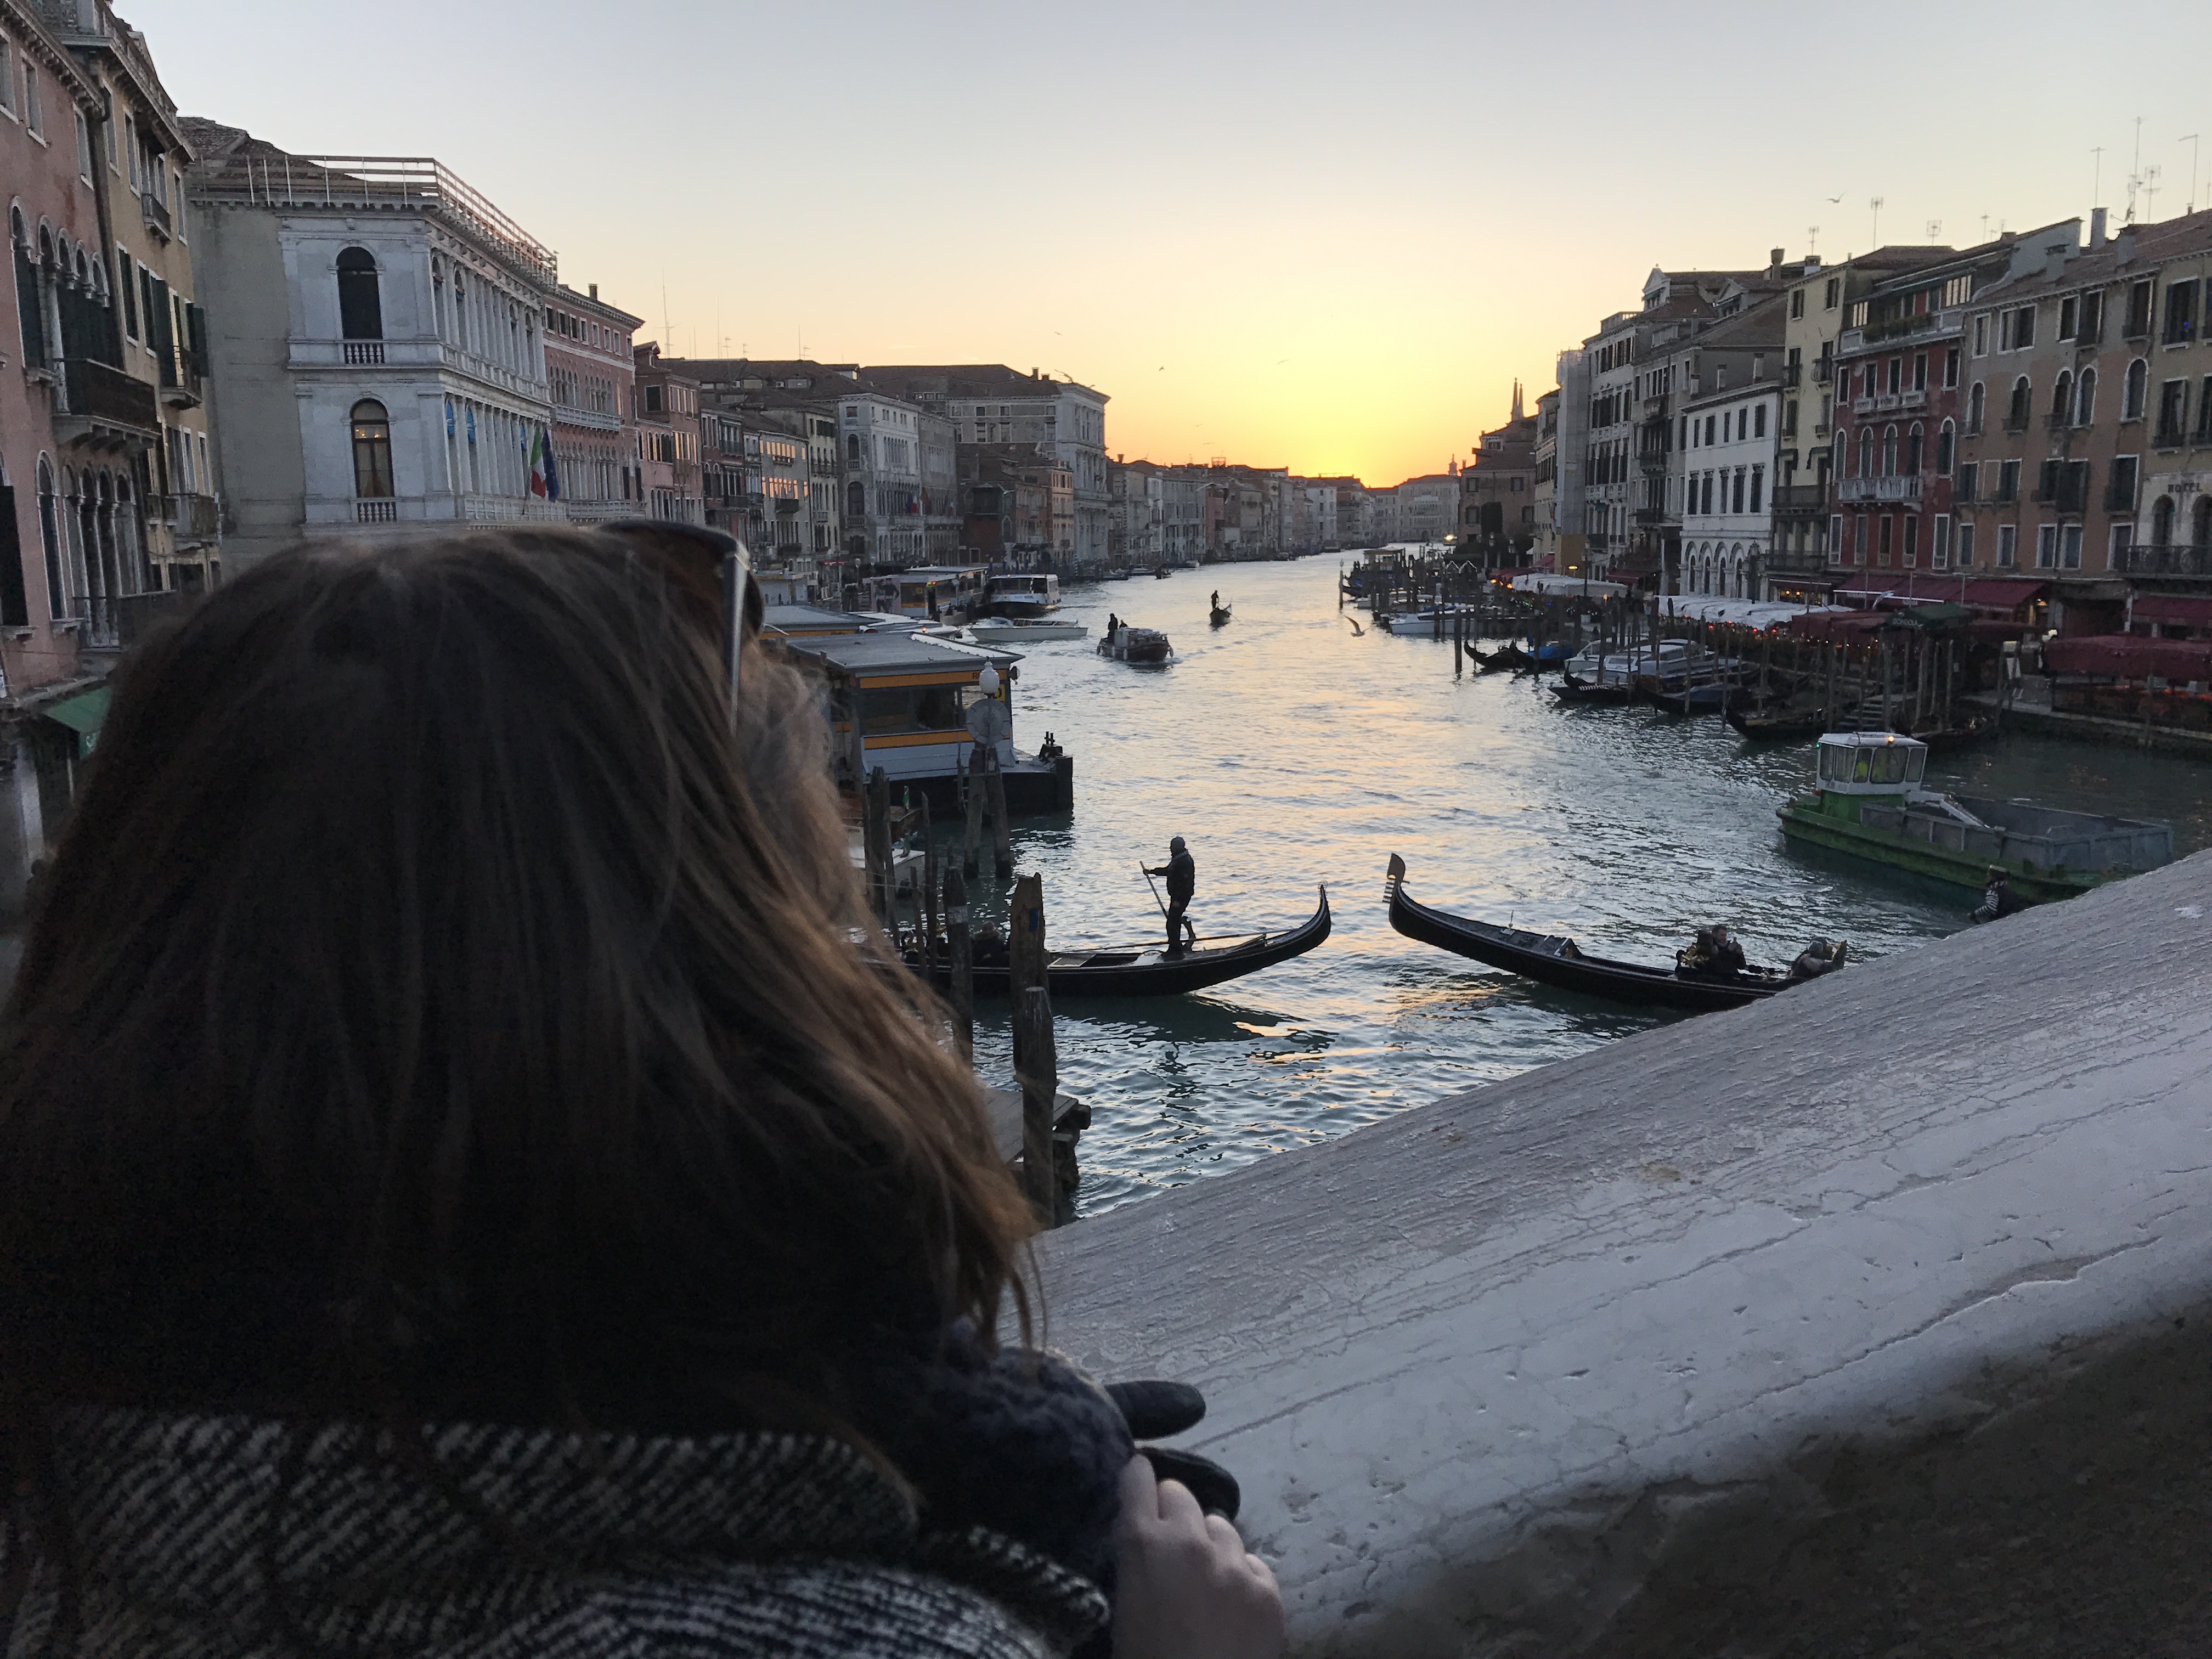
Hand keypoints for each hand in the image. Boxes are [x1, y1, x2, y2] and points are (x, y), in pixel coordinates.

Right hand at [1112, 1455, 1283, 1658]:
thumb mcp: (1124, 1608)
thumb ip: (1136, 1562)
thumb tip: (1146, 1538)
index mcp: (1143, 1545)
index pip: (1138, 1478)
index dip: (1138, 1479)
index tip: (1139, 1480)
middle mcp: (1189, 1541)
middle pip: (1181, 1495)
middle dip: (1173, 1513)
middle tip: (1169, 1544)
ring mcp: (1234, 1564)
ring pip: (1221, 1526)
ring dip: (1209, 1544)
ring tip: (1203, 1580)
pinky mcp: (1267, 1590)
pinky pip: (1252, 1563)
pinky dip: (1242, 1577)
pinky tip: (1232, 1607)